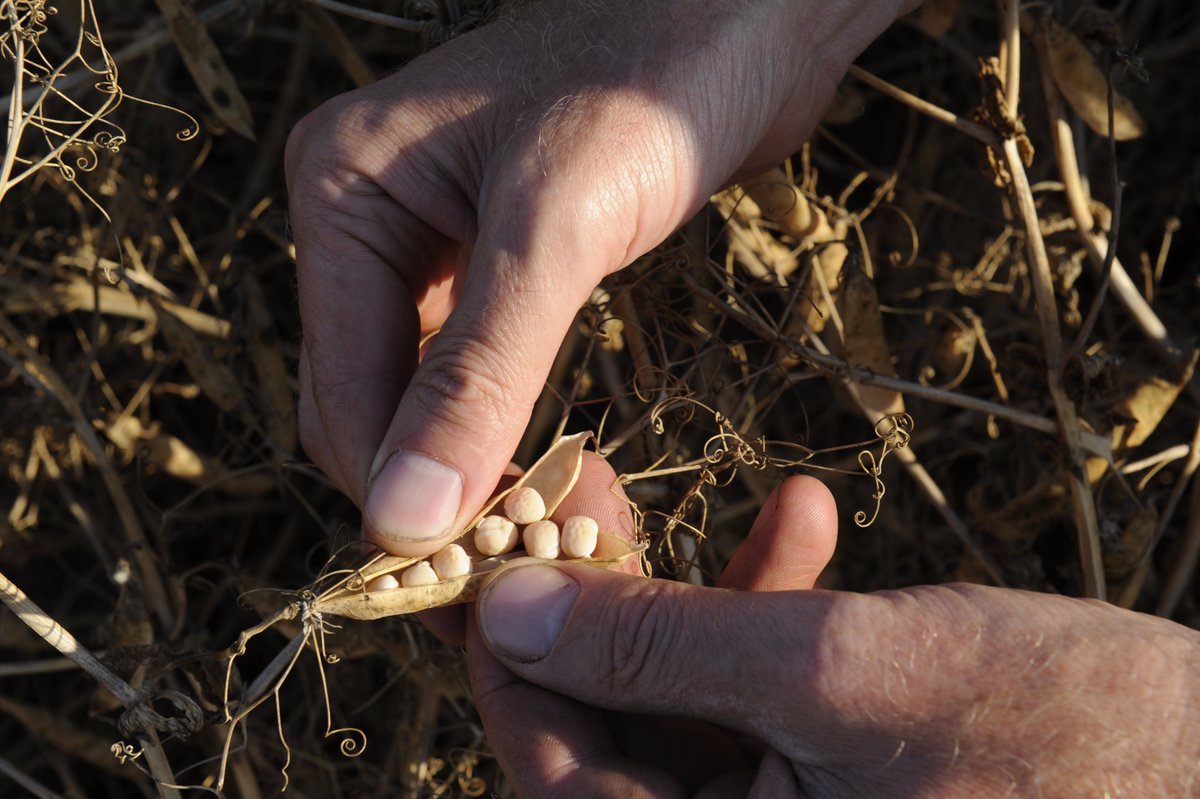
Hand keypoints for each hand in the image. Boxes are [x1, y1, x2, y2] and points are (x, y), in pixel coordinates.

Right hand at [285, 0, 916, 556]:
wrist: (741, 17)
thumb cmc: (650, 80)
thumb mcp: (552, 226)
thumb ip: (479, 369)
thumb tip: (406, 516)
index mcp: (341, 194)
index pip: (341, 391)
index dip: (397, 497)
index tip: (468, 583)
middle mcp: (365, 221)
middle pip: (369, 405)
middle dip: (434, 493)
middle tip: (517, 570)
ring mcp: (425, 244)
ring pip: (420, 399)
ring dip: (470, 474)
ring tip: (542, 533)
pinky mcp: (490, 263)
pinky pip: (471, 374)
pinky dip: (502, 434)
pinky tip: (548, 474)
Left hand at [470, 465, 1199, 796]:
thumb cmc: (1069, 743)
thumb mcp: (844, 673)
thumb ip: (666, 644)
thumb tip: (512, 608)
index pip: (554, 774)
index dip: (512, 658)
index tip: (501, 545)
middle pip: (612, 728)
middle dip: (608, 600)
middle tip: (598, 485)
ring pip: (687, 698)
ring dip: (703, 591)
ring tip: (739, 495)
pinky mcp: (831, 779)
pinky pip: (762, 695)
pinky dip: (772, 610)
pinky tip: (804, 520)